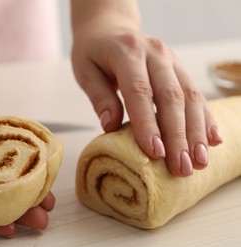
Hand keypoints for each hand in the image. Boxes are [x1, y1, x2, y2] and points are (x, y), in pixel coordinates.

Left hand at [72, 23, 222, 175]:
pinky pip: (196, 93)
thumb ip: (99, 97)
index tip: (155, 152)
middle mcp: (155, 53)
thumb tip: (110, 127)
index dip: (148, 123)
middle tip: (182, 167)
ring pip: (189, 96)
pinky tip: (212, 140)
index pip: (139, 91)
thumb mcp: (86, 71)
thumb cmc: (94, 52)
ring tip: (199, 161)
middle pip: (170, 97)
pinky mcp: (179, 68)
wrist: (109, 28)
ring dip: (196, 131)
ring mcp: (171, 60)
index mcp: (127, 51)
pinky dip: (205, 118)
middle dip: (178, 135)